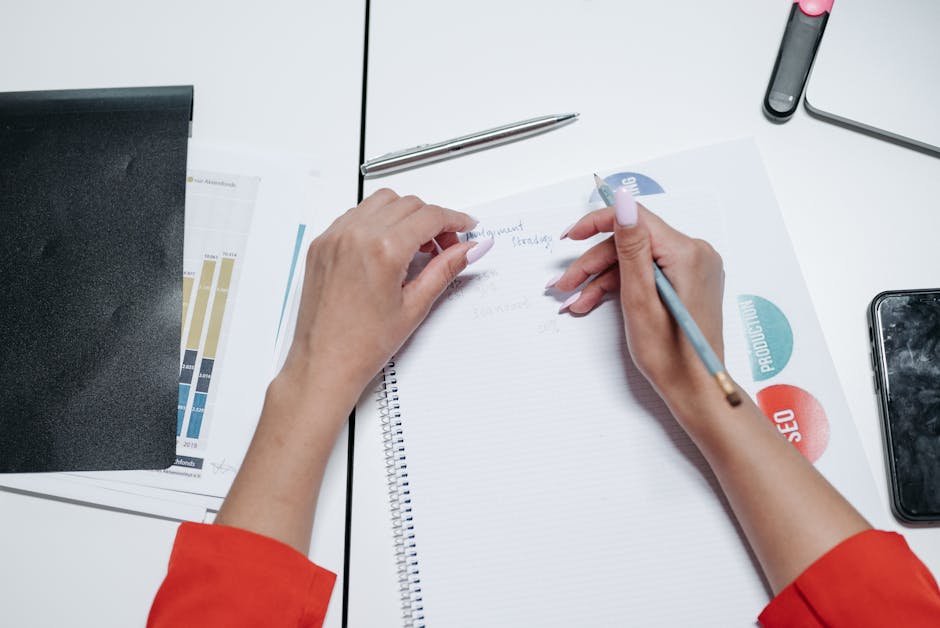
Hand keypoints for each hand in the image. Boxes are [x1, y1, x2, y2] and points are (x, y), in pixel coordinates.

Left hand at [281, 188, 485, 413]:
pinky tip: (386, 247)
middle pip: (408, 204)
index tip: (465, 227)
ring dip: (404, 215)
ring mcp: (335, 237)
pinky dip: (376, 221)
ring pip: (380, 202)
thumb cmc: (362, 345)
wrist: (323, 363)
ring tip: (414, 247)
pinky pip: (355, 215)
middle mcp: (355, 236)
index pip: (429, 216)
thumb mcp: (414, 306)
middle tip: (443, 246)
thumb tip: (471, 248)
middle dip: (431, 219)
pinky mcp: (321, 244)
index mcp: (382, 250)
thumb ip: (446, 268)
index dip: (454, 219)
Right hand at [553, 189, 725, 429]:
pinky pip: (648, 272)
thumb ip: (631, 246)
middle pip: (632, 242)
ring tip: (575, 300)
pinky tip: (594, 301)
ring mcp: (693, 268)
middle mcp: (696, 254)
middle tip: (565, 284)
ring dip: (602, 277)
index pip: (635, 219)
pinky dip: (621, 285)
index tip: (569, 236)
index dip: (597, 223)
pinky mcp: (687, 281)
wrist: (696, 389)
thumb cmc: (670, 354)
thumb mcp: (640, 298)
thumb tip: (623, 202)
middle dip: (594, 262)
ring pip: (636, 259)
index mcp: (687, 253)